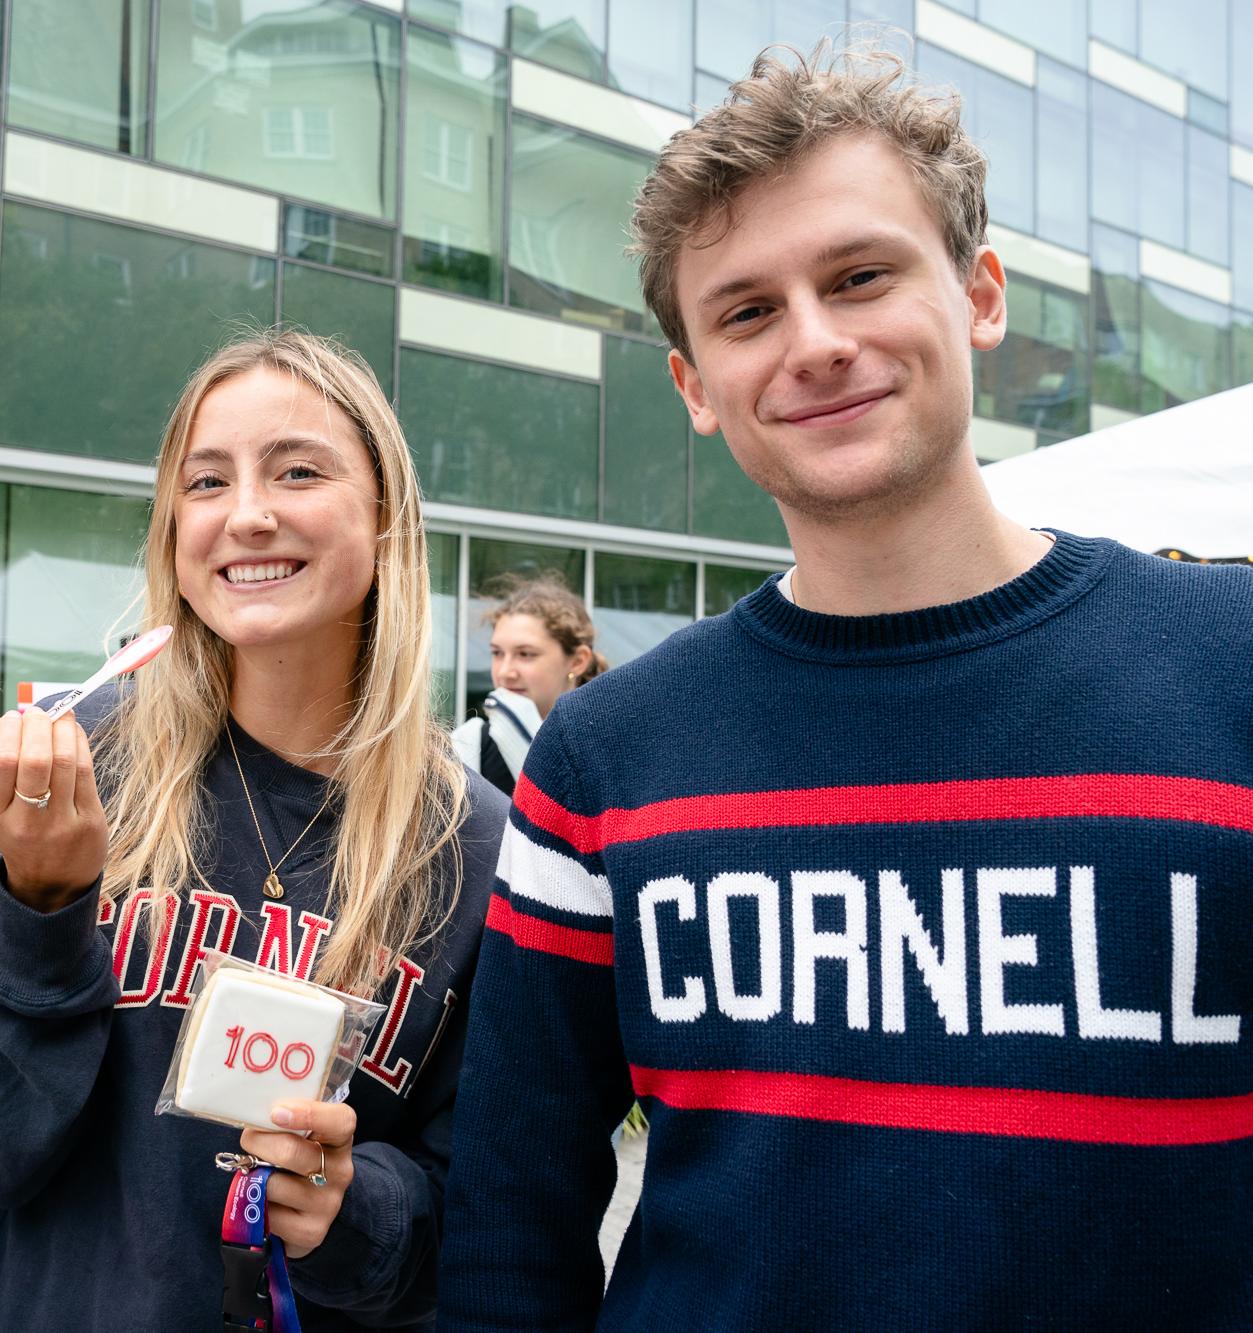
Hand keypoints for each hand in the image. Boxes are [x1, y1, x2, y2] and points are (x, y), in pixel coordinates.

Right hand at [0, 708, 107, 911]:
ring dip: (62, 729)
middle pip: (34, 760)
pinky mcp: (91, 820)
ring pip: (65, 762)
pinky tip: (75, 732)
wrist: (53, 891)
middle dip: (37, 727)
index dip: (8, 733)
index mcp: (1, 817)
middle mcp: (30, 820)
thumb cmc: (27, 844)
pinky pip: (87, 772)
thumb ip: (10, 779)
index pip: (3, 765)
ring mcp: (63, 821)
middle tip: (38, 712)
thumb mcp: (5, 817)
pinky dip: (81, 744)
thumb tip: (19, 727)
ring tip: (59, 714)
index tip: (13, 717)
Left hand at [239, 1099, 356, 1259]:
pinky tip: (266, 1203)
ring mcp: (328, 1204)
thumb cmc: (301, 1159)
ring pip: (274, 1185)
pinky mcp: (312, 1232)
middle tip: (248, 1138)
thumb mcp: (305, 1136)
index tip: (276, 1112)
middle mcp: (341, 1171)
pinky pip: (270, 1216)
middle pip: (292, 1153)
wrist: (315, 1207)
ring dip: (256, 1179)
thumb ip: (288, 1123)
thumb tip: (253, 1116)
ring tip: (258, 1175)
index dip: (309, 1114)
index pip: (340, 1121)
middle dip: (260, 1143)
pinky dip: (259, 1207)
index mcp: (341, 1139)